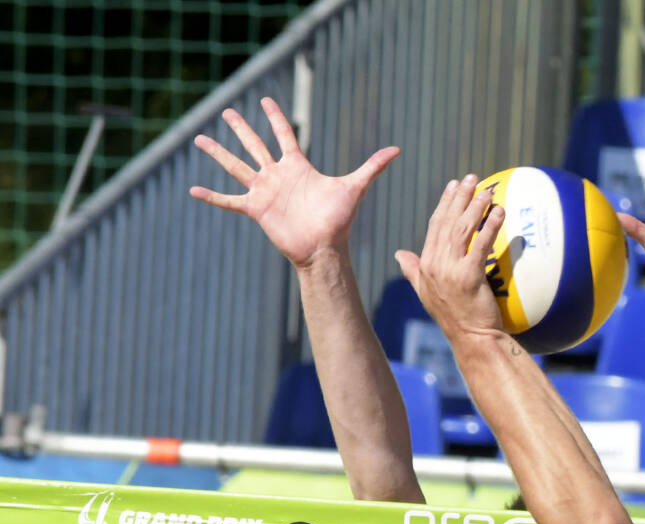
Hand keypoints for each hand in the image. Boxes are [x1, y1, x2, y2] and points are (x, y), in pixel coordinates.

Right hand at [189, 97, 398, 268]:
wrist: (325, 248)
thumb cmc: (339, 219)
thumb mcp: (355, 187)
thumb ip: (372, 166)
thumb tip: (397, 150)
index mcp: (298, 166)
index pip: (285, 134)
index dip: (275, 117)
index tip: (266, 100)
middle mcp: (278, 175)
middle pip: (255, 145)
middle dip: (242, 128)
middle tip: (226, 111)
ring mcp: (265, 191)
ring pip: (236, 167)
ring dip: (218, 154)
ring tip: (198, 139)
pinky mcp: (256, 209)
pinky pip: (229, 201)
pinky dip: (212, 197)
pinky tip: (193, 191)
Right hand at [393, 175, 504, 339]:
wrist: (471, 339)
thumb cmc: (455, 317)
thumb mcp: (427, 292)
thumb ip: (412, 270)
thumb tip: (399, 253)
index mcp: (425, 264)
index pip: (434, 226)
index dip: (445, 203)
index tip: (454, 185)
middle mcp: (434, 264)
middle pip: (447, 221)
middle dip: (460, 196)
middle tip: (473, 178)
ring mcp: (450, 270)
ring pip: (462, 229)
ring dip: (476, 206)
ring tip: (488, 190)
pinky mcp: (468, 277)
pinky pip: (480, 245)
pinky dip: (490, 226)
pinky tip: (498, 212)